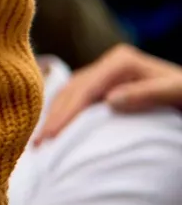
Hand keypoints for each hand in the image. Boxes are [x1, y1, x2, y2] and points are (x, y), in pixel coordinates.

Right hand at [36, 44, 181, 142]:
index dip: (65, 113)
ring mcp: (107, 73)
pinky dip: (65, 112)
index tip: (50, 136)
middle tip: (37, 142)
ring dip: (54, 114)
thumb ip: (147, 94)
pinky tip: (56, 126)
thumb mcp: (176, 92)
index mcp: (121, 62)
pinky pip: (79, 97)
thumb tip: (110, 100)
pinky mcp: (108, 84)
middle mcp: (110, 64)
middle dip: (53, 116)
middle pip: (72, 89)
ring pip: (71, 91)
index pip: (84, 88)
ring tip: (40, 138)